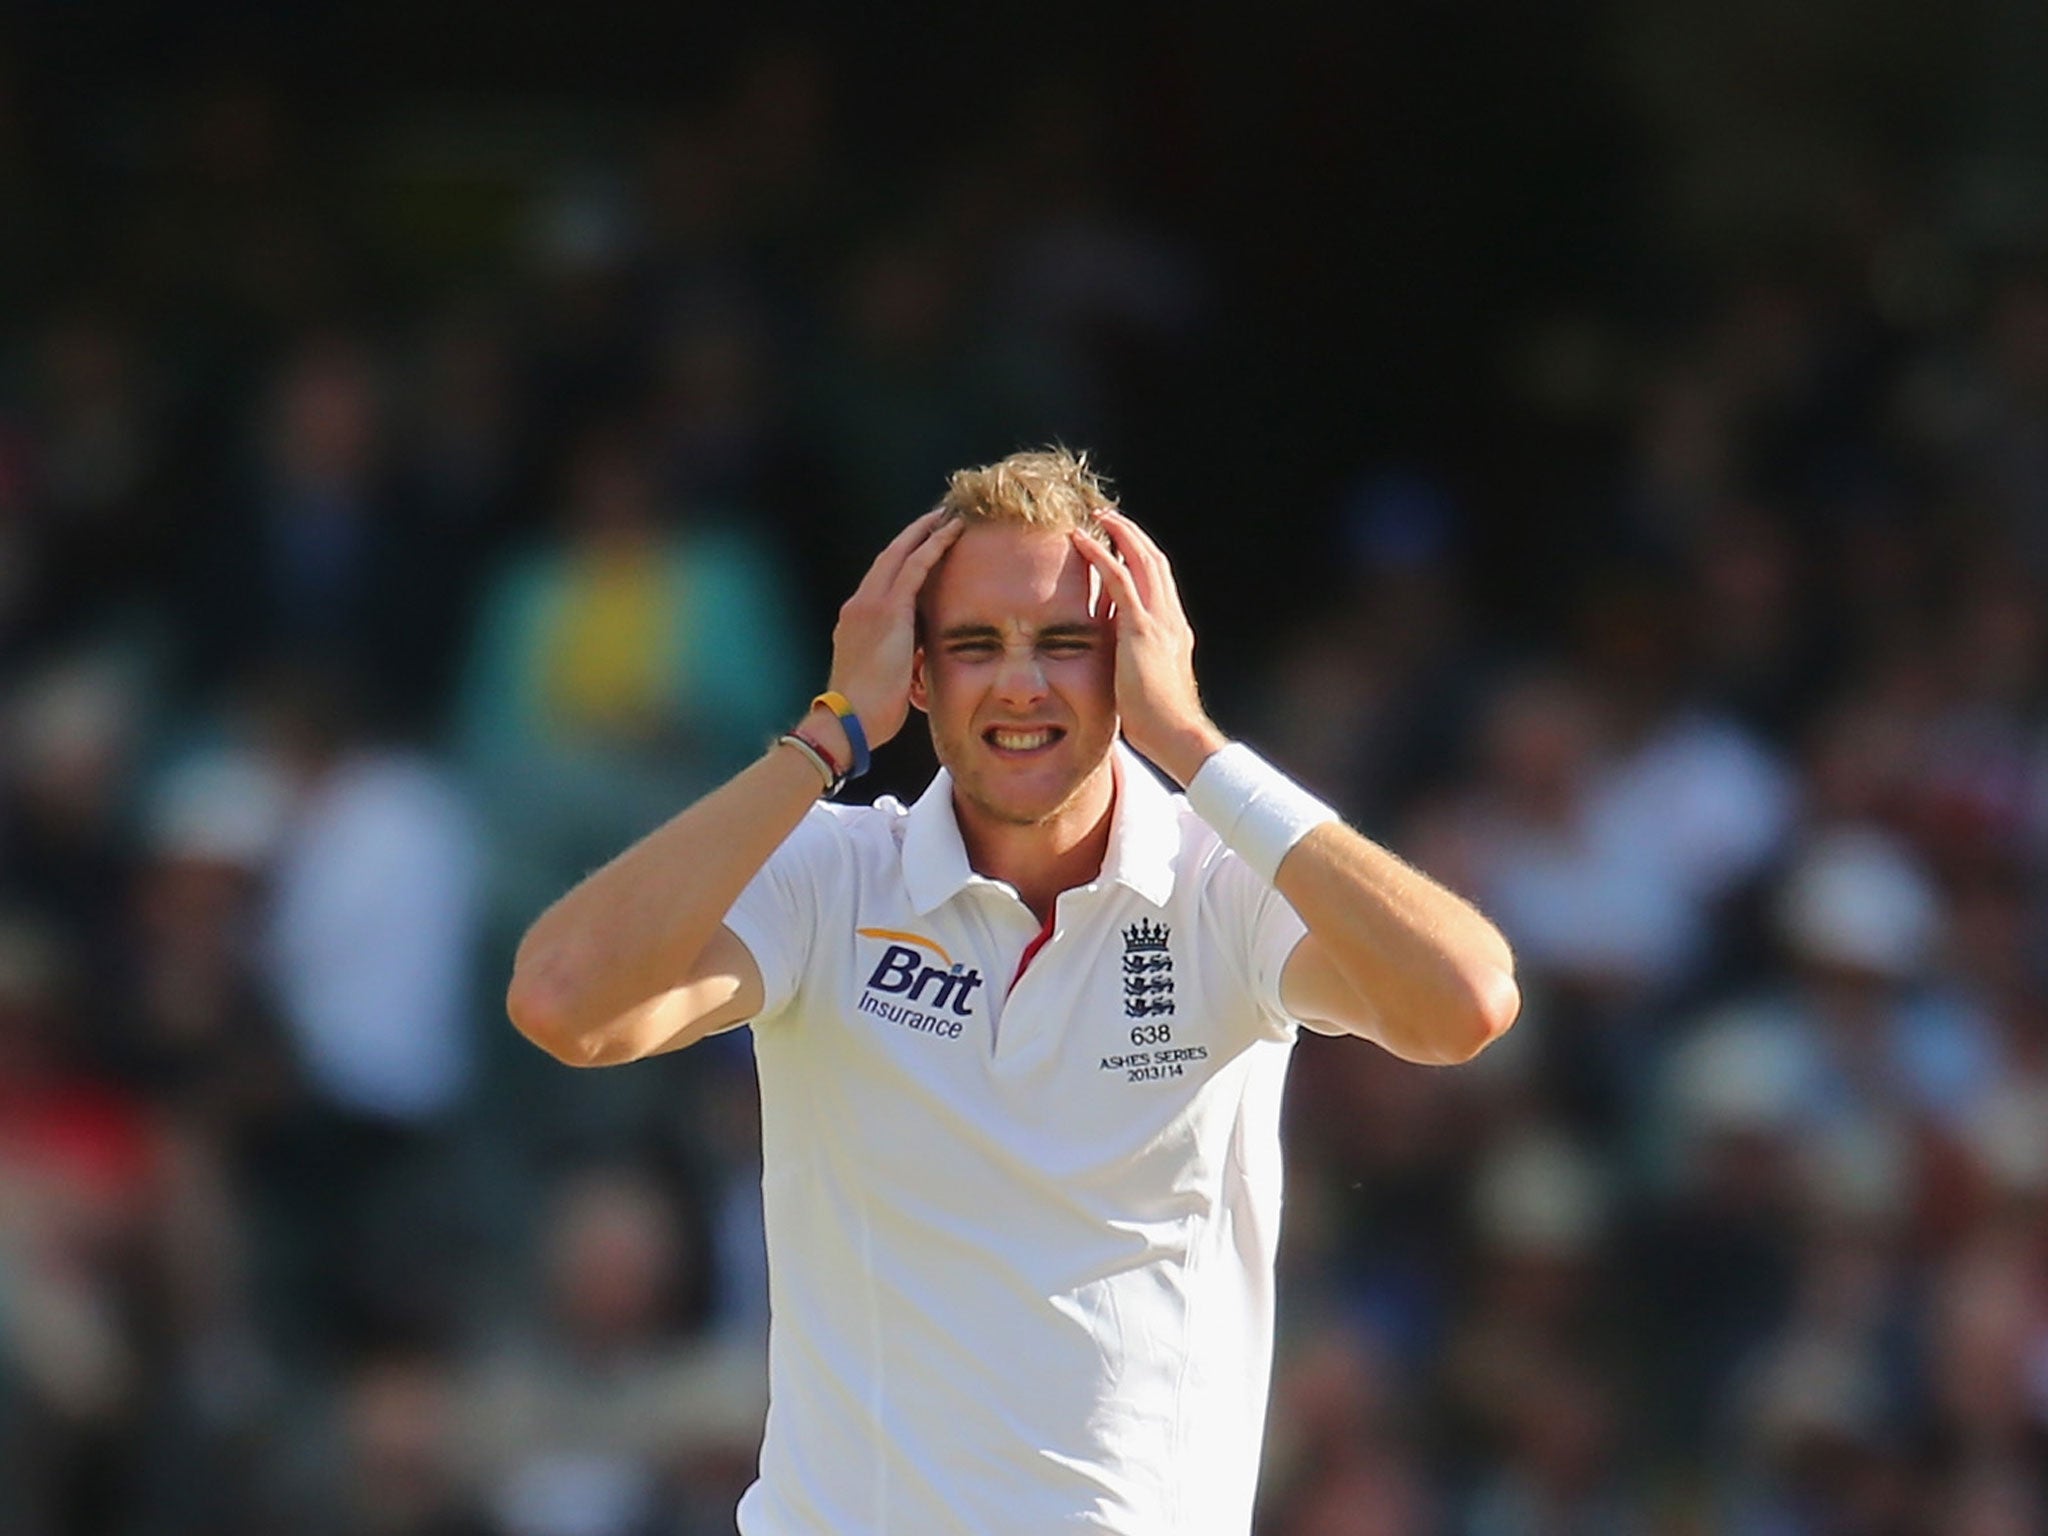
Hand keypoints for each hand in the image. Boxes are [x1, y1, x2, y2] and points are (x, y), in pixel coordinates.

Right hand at [823, 510, 963, 748]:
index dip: (901, 559)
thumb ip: (899, 655)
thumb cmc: (867, 712)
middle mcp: (858, 605)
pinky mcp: (888, 611)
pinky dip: (934, 546)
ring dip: (925, 532)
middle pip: (888, 557)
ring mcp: (869, 605)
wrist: (849, 720)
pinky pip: (915, 568)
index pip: (880, 579)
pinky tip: (952, 531)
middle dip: (912, 535)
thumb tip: (921, 651)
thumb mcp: (883, 675)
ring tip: (947, 517)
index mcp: (854, 621)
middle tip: (937, 517)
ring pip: (900, 554)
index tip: (920, 546)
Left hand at [1070, 511, 1227, 784]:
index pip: (1160, 580)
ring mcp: (1159, 620)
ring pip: (1141, 560)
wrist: (1175, 733)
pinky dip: (1099, 555)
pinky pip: (1118, 579)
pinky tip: (1081, 540)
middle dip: (1133, 535)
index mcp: (1174, 629)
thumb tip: (1117, 662)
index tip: (1124, 541)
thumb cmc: (1159, 721)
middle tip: (1109, 516)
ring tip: (1096, 516)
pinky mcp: (1140, 629)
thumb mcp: (1146, 684)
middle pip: (1155, 560)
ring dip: (1118, 533)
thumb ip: (1135, 664)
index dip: (1143, 556)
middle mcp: (1171, 618)